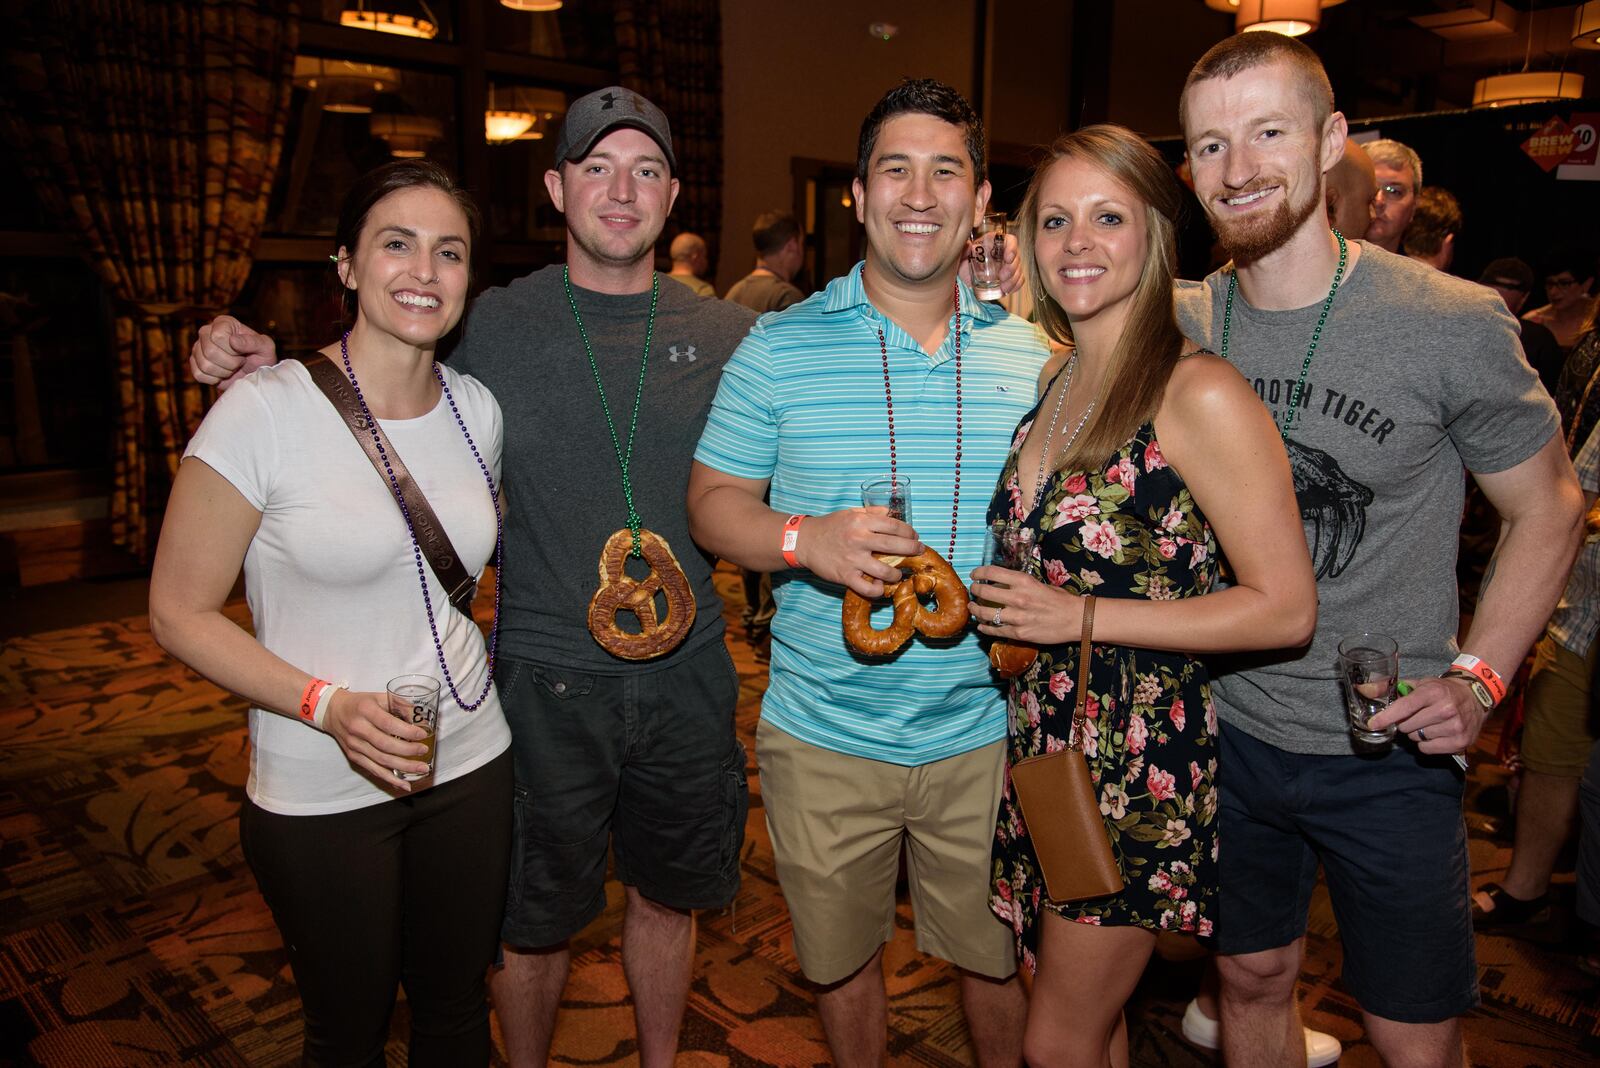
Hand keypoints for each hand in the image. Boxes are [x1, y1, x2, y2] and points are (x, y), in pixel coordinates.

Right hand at [191, 315, 277, 389]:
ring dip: (224, 372)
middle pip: (210, 352)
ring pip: (205, 365)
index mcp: (223, 322)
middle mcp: (206, 332)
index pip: (218, 337)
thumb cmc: (261, 357)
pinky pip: (199, 375)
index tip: (243, 352)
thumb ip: (253, 342)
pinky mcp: (194, 363)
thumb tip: (233, 340)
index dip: (233, 350)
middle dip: (230, 363)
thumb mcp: (265, 348)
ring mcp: (198, 347)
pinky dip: (214, 379)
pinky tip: (223, 374)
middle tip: (239, 362)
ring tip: (232, 368)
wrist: (253, 374)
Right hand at [321, 689, 430, 787]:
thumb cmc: (361, 703)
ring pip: (381, 760)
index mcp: (366, 710)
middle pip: (385, 745)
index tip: (423, 734)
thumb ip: (401, 705)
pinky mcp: (353, 757)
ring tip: (422, 769)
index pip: (387, 724)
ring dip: (403, 767)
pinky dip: (389, 779)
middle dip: (408, 751)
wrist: (334, 711)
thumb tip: (422, 720)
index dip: (406, 731)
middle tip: (424, 751)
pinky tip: (403, 784)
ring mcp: (354, 745)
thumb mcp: (380, 697)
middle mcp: (358, 729)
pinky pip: (373, 770)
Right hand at [796, 507, 921, 596]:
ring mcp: (852, 559)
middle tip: (919, 552)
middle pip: (895, 546)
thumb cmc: (830, 526)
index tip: (914, 537)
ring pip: (885, 570)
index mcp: (861, 522)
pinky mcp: (845, 576)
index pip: (894, 526)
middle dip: (912, 549)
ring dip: (897, 573)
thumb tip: (891, 512)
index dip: (909, 532)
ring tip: (898, 573)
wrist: (804, 541)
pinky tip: (881, 586)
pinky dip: (878, 590)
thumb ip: (872, 512)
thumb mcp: (851, 513)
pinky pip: (867, 588)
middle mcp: (859, 539)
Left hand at [958, 232, 1022, 295]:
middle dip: (1012, 269)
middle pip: (1016, 257)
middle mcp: (1004, 252)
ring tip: (1003, 288)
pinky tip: (1007, 290)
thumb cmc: (964, 262)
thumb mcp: (963, 255)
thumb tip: (968, 245)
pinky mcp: (1009, 277)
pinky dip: (1015, 286)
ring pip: (1018, 270)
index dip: (1012, 248)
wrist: (964, 277)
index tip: (1008, 258)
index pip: (1010, 240)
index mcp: (995, 243)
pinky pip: (1018, 280)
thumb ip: (964, 249)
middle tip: (1002, 277)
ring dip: (1013, 280)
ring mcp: (1008, 265)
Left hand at [968, 564, 1079, 643]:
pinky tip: (981, 626)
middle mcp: (1017, 598)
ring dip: (975, 610)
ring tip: (972, 608)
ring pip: (985, 614)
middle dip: (975, 590)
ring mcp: (1017, 617)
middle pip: (984, 592)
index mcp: (1023, 581)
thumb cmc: (1060, 600)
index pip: (992, 572)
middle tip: (973, 591)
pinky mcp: (1019, 634)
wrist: (1077, 619)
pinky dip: (985, 627)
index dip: (979, 572)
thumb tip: (1002, 584)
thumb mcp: (1039, 584)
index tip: (974, 575)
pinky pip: (995, 631)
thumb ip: (1020, 584)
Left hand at [1367, 675, 1483, 755]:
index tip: (1373, 724)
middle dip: (1405, 723)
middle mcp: (1446, 709)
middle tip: (1416, 716)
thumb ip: (1389, 687)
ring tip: (1429, 723)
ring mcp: (1455, 726)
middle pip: (1407, 726)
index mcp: (1433, 692)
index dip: (1387, 717)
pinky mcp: (1461, 741)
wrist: (1475, 696)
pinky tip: (1435, 733)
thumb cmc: (1441, 690)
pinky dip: (1426, 744)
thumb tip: (1363, 689)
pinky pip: (1427, 749)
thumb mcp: (1418, 684)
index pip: (1405, 707)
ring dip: (1416, 733)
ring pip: (1416, 738)